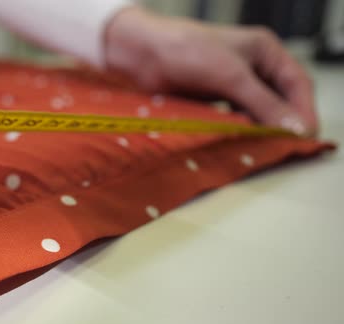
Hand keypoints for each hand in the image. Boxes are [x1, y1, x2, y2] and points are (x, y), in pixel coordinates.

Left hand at [104, 7, 316, 135]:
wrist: (145, 54)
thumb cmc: (187, 49)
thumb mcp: (232, 76)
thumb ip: (264, 103)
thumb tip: (293, 127)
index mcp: (265, 51)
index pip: (297, 83)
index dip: (304, 111)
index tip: (306, 135)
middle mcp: (252, 67)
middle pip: (279, 100)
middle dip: (284, 122)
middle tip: (287, 146)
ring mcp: (233, 83)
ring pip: (257, 111)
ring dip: (262, 128)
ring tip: (266, 146)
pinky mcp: (214, 97)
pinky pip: (236, 117)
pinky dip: (242, 128)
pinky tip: (242, 140)